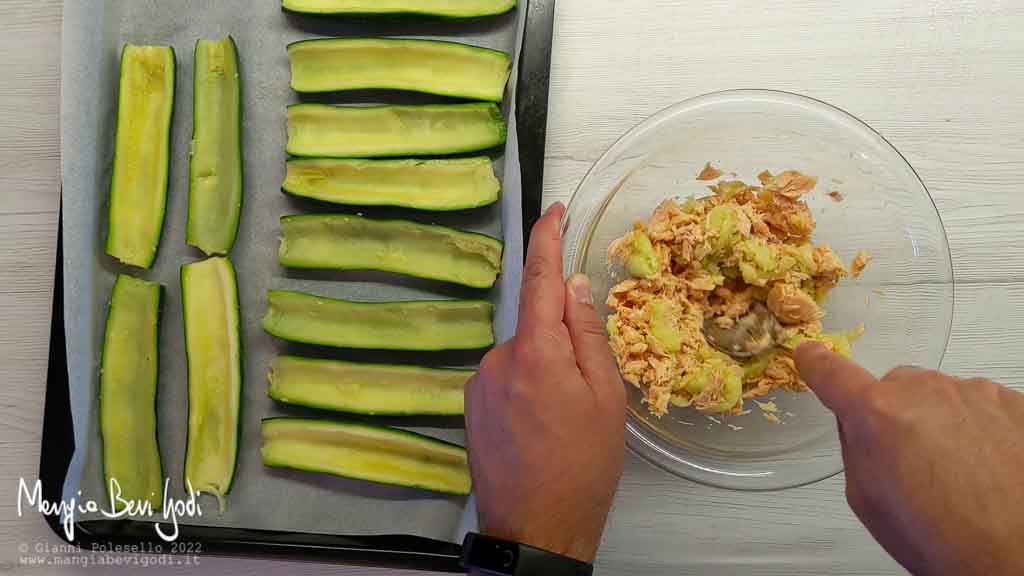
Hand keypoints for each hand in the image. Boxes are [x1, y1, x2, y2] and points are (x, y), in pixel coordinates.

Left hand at [465, 202, 625, 562]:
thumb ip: (586, 334)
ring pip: (521, 354)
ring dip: (544, 369)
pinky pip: (505, 377)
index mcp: (536, 352)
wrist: (536, 527)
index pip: (538, 276)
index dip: (545, 236)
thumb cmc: (583, 465)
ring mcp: (478, 383)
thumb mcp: (605, 396)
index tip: (553, 209)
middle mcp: (498, 358)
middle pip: (535, 323)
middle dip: (561, 338)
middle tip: (587, 386)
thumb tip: (573, 285)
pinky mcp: (469, 405)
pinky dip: (525, 387)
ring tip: (564, 419)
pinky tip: (539, 427)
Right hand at [795, 344, 1023, 575]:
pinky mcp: (1012, 401)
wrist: (1016, 551)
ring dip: (939, 422)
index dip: (817, 364)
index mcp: (877, 415)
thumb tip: (860, 427)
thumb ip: (856, 448)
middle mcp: (925, 392)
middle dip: (893, 414)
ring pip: (939, 396)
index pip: (833, 374)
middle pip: (894, 388)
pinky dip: (977, 428)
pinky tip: (984, 466)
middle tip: (910, 461)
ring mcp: (973, 392)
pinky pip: (979, 404)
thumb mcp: (868, 499)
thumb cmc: (943, 537)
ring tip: (957, 472)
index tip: (810, 356)